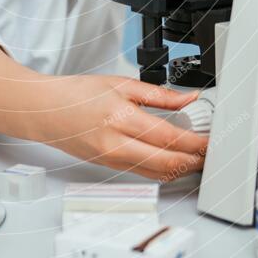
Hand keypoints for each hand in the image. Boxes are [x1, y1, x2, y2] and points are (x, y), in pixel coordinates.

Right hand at [30, 74, 207, 181]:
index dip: (195, 143)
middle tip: (210, 153)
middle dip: (194, 161)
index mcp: (121, 117)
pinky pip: (144, 174)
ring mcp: (112, 160)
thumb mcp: (122, 84)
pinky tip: (174, 160)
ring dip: (181, 168)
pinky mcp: (110, 167)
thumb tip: (188, 98)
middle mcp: (116, 144)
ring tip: (197, 157)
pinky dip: (164, 170)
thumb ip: (159, 95)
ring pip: (157, 173)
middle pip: (166, 162)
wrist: (46, 111)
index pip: (168, 138)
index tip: (211, 140)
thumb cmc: (78, 95)